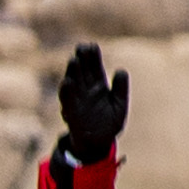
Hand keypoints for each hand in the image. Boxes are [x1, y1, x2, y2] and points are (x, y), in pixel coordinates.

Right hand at [50, 44, 127, 160]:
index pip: (94, 68)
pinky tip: (67, 81)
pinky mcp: (71, 112)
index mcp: (99, 86)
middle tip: (81, 47)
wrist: (98, 143)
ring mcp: (77, 100)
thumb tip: (121, 70)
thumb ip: (120, 89)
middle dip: (82, 59)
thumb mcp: (120, 106)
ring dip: (73, 72)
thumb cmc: (109, 124)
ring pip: (73, 82)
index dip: (93, 57)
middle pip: (82, 71)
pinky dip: (67, 91)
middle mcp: (86, 91)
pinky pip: (67, 100)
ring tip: (74, 60)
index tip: (92, 45)